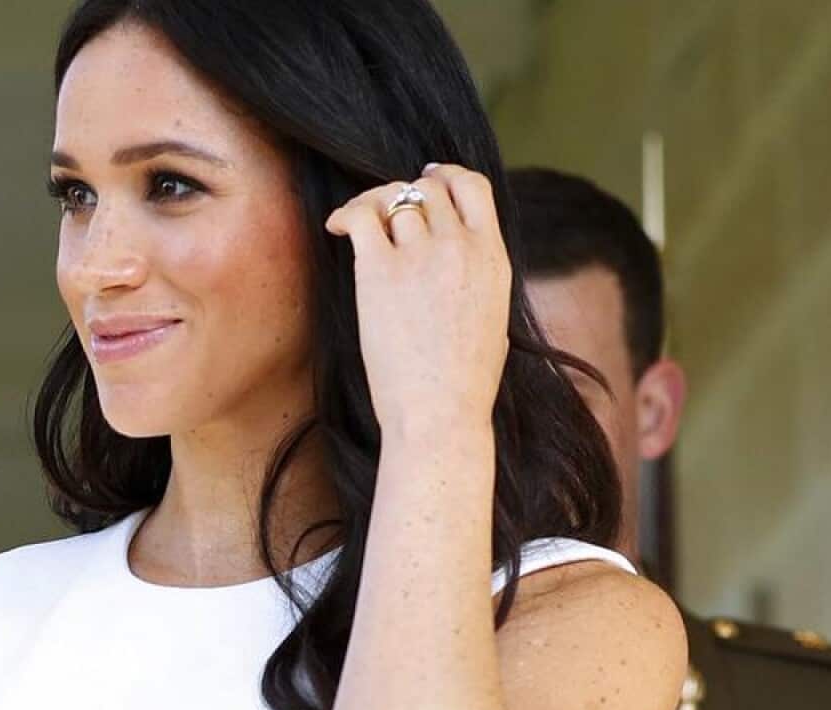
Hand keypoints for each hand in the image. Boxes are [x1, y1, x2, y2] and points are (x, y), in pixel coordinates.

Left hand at [325, 163, 511, 436]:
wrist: (440, 413)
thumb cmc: (465, 381)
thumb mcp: (493, 315)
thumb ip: (478, 273)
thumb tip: (458, 252)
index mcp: (494, 256)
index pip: (473, 186)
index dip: (446, 175)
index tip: (427, 179)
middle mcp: (459, 246)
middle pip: (427, 189)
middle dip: (405, 194)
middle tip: (386, 210)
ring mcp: (420, 255)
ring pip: (393, 200)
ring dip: (375, 207)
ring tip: (360, 226)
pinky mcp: (380, 270)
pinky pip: (359, 217)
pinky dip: (345, 214)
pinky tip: (335, 227)